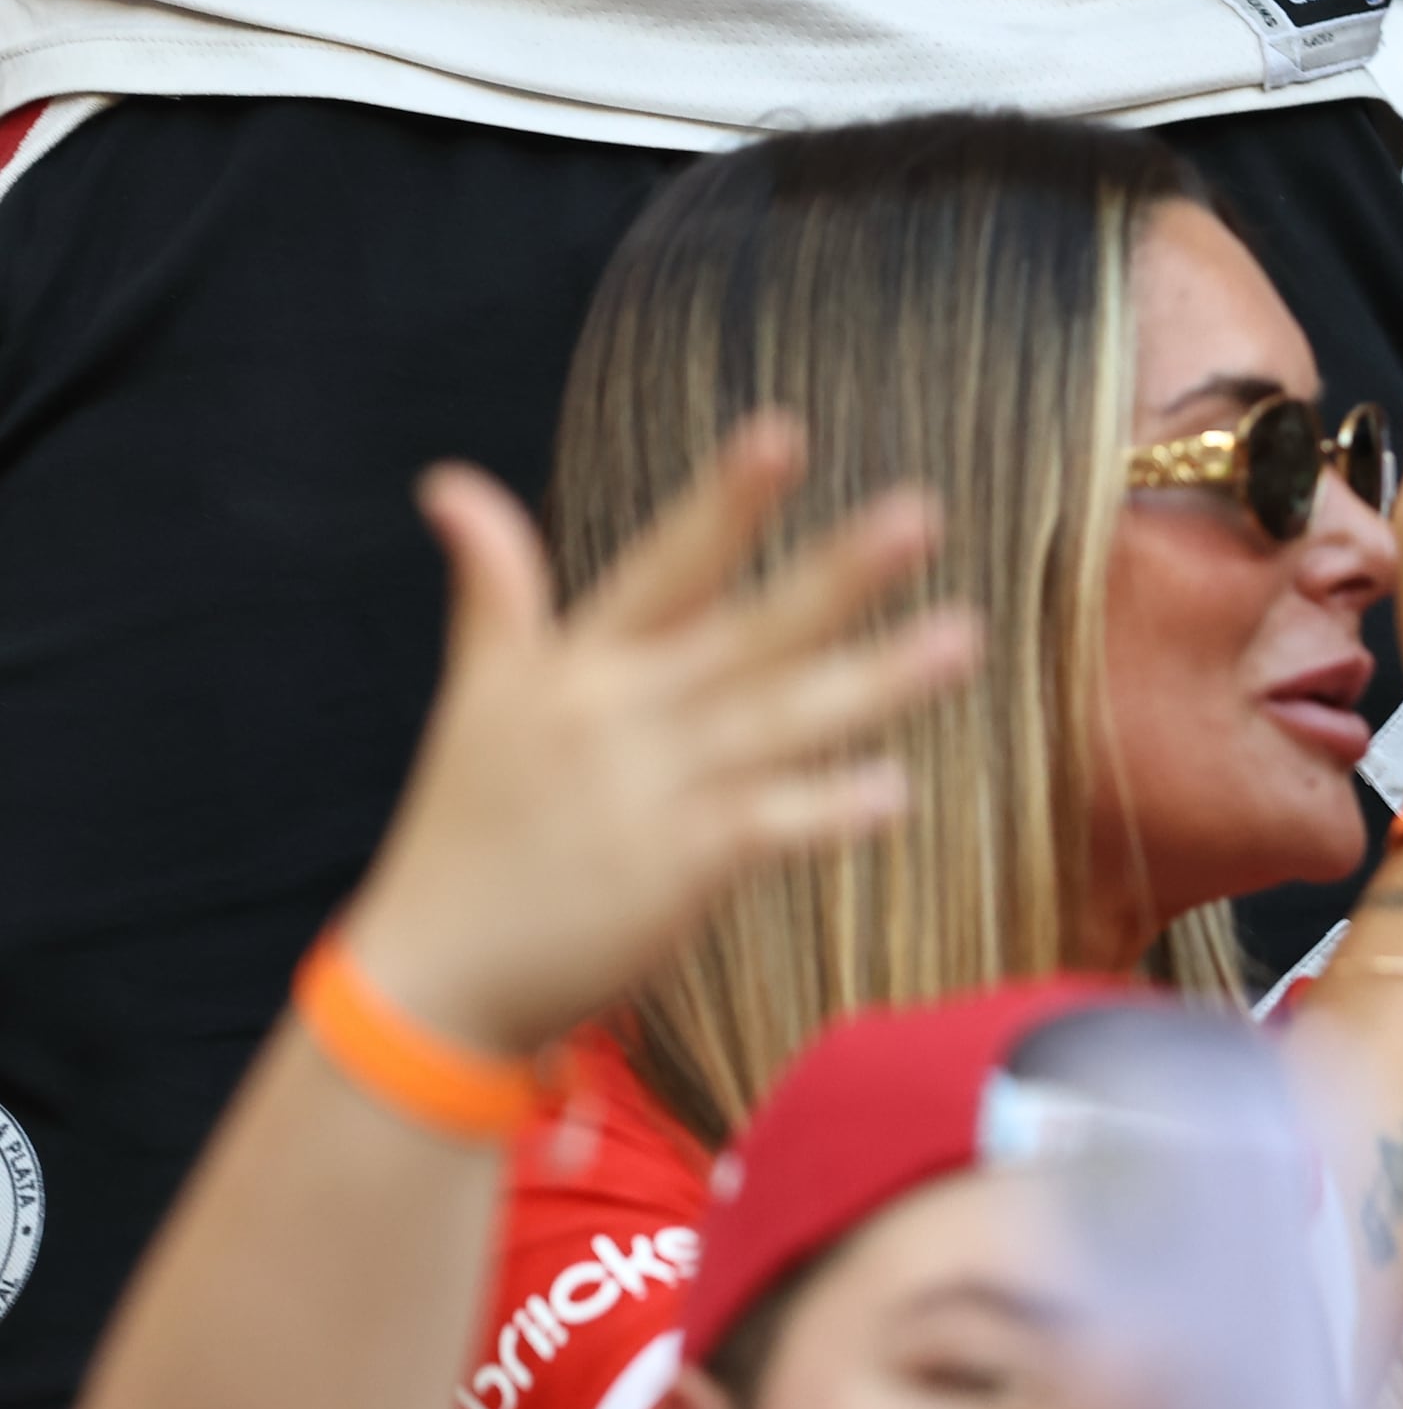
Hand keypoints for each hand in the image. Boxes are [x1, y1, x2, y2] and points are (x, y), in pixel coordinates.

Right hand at [335, 419, 974, 1060]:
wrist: (433, 976)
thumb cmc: (466, 828)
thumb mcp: (479, 695)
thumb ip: (492, 589)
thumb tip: (450, 482)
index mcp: (578, 666)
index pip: (666, 565)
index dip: (724, 502)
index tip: (784, 432)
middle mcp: (619, 716)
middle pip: (746, 631)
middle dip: (836, 574)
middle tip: (922, 513)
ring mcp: (648, 792)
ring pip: (779, 721)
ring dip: (873, 681)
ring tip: (963, 637)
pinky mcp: (672, 872)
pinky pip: (764, 829)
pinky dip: (824, 811)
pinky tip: (894, 791)